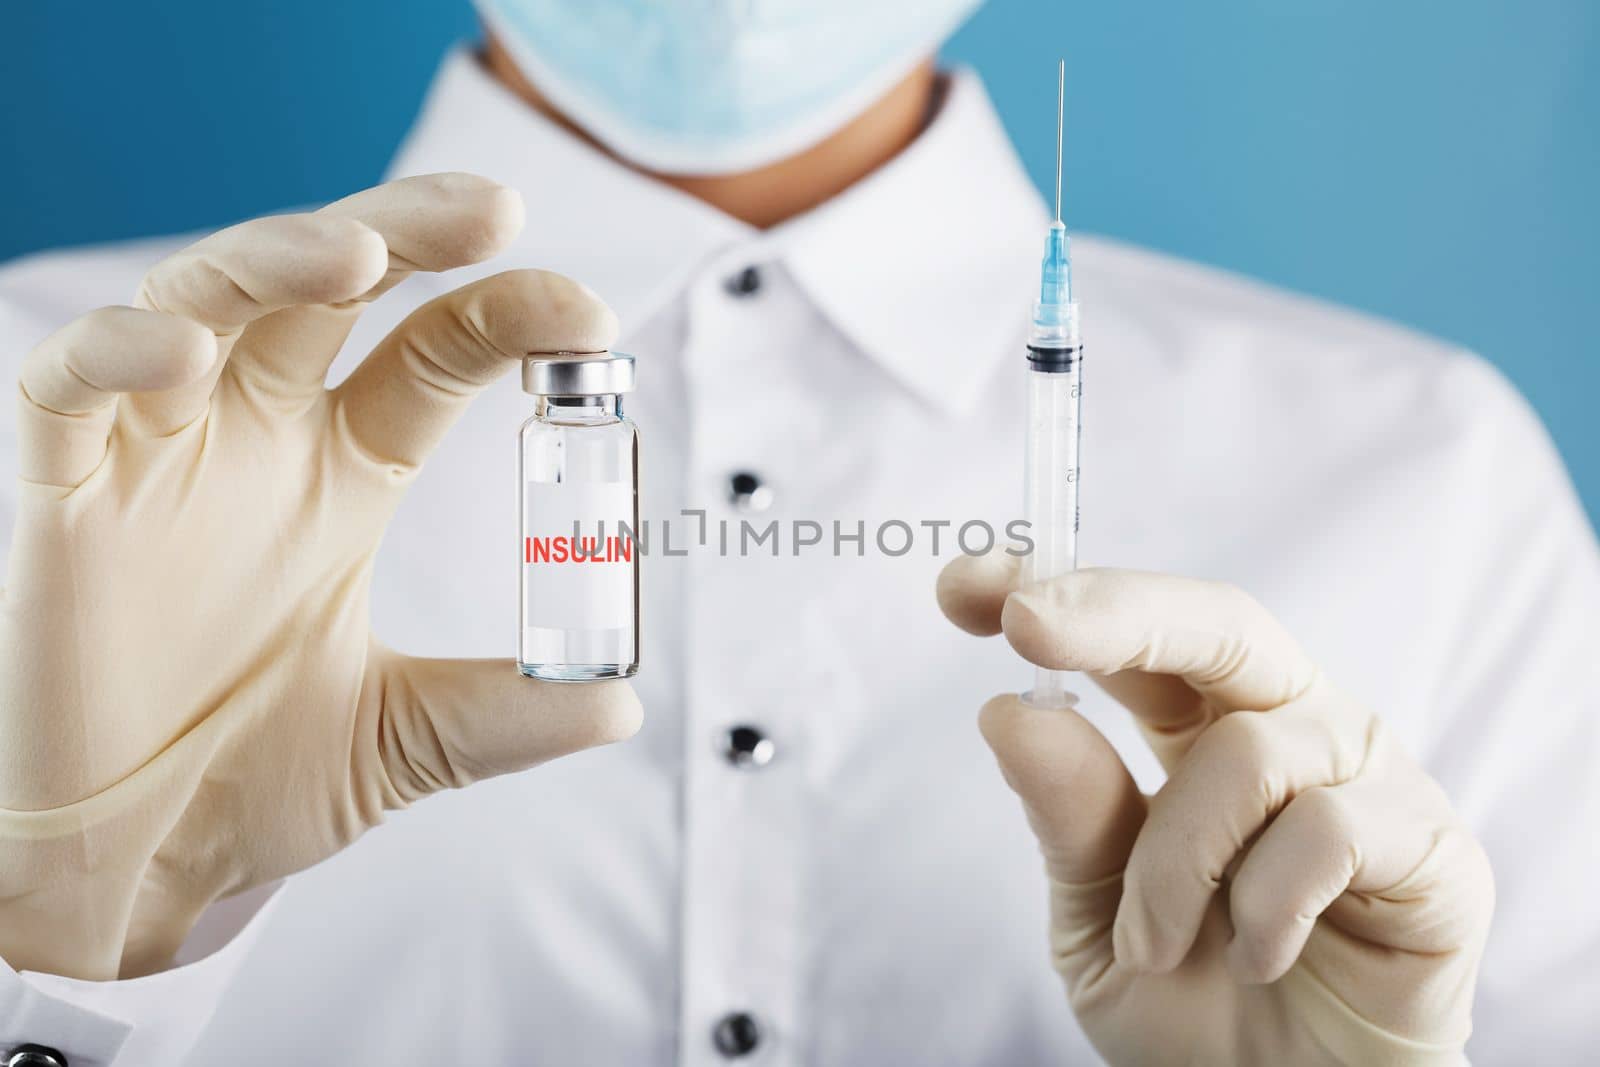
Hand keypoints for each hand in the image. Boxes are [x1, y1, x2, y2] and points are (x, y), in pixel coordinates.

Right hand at [0, 174, 641, 979]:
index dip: (504, 316)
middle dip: (402, 230)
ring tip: (357, 254)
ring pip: (204, 300)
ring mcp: (156, 456)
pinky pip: (67, 391)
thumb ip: (505, 715)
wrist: (118, 867)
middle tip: (488, 211)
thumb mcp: (401, 741)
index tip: (589, 321)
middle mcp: (256, 441)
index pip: (432, 355)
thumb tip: (623, 704)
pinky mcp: (58, 497)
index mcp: (344, 476)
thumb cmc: (241, 784)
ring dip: (275, 260)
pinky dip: (118, 354)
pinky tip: (184, 355)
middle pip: (327, 285)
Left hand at [937, 558, 1492, 1065]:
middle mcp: (1287, 728)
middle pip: (1219, 621)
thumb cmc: (1193, 1009)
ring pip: (1249, 751)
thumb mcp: (1098, 919)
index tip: (963, 590)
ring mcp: (1366, 775)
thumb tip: (1010, 711)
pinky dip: (1264, 904)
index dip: (1057, 592)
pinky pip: (1329, 829)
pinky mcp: (1432, 844)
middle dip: (1116, 611)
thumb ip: (1070, 818)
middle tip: (1029, 624)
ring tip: (1153, 946)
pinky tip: (1259, 957)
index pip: (1136, 635)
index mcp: (1198, 730)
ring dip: (1173, 863)